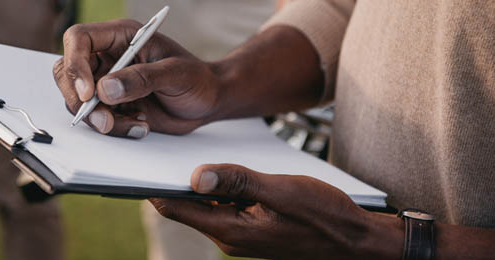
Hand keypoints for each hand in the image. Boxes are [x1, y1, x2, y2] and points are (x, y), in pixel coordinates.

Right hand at [53, 19, 223, 137]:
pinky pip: (97, 118)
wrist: (208, 102)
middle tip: (105, 121)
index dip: (75, 64)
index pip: (79, 39)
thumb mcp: (176, 74)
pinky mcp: (113, 105)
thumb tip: (105, 89)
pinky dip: (114, 128)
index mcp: (121, 37)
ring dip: (101, 119)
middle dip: (80, 100)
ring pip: (79, 100)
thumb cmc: (198, 79)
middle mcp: (109, 57)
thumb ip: (142, 79)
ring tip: (137, 123)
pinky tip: (140, 126)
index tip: (89, 92)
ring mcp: (108, 82)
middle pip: (68, 72)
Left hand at [149, 164, 403, 258]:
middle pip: (188, 205)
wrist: (354, 239)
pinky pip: (226, 204)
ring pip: (207, 203)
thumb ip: (238, 182)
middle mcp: (229, 235)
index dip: (155, 186)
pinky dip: (220, 187)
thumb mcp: (281, 191)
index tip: (140, 162)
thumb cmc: (324, 215)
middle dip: (175, 179)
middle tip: (161, 147)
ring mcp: (241, 231)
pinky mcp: (252, 225)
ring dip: (199, 182)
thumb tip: (194, 177)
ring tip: (190, 152)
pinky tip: (225, 168)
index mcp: (230, 229)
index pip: (177, 209)